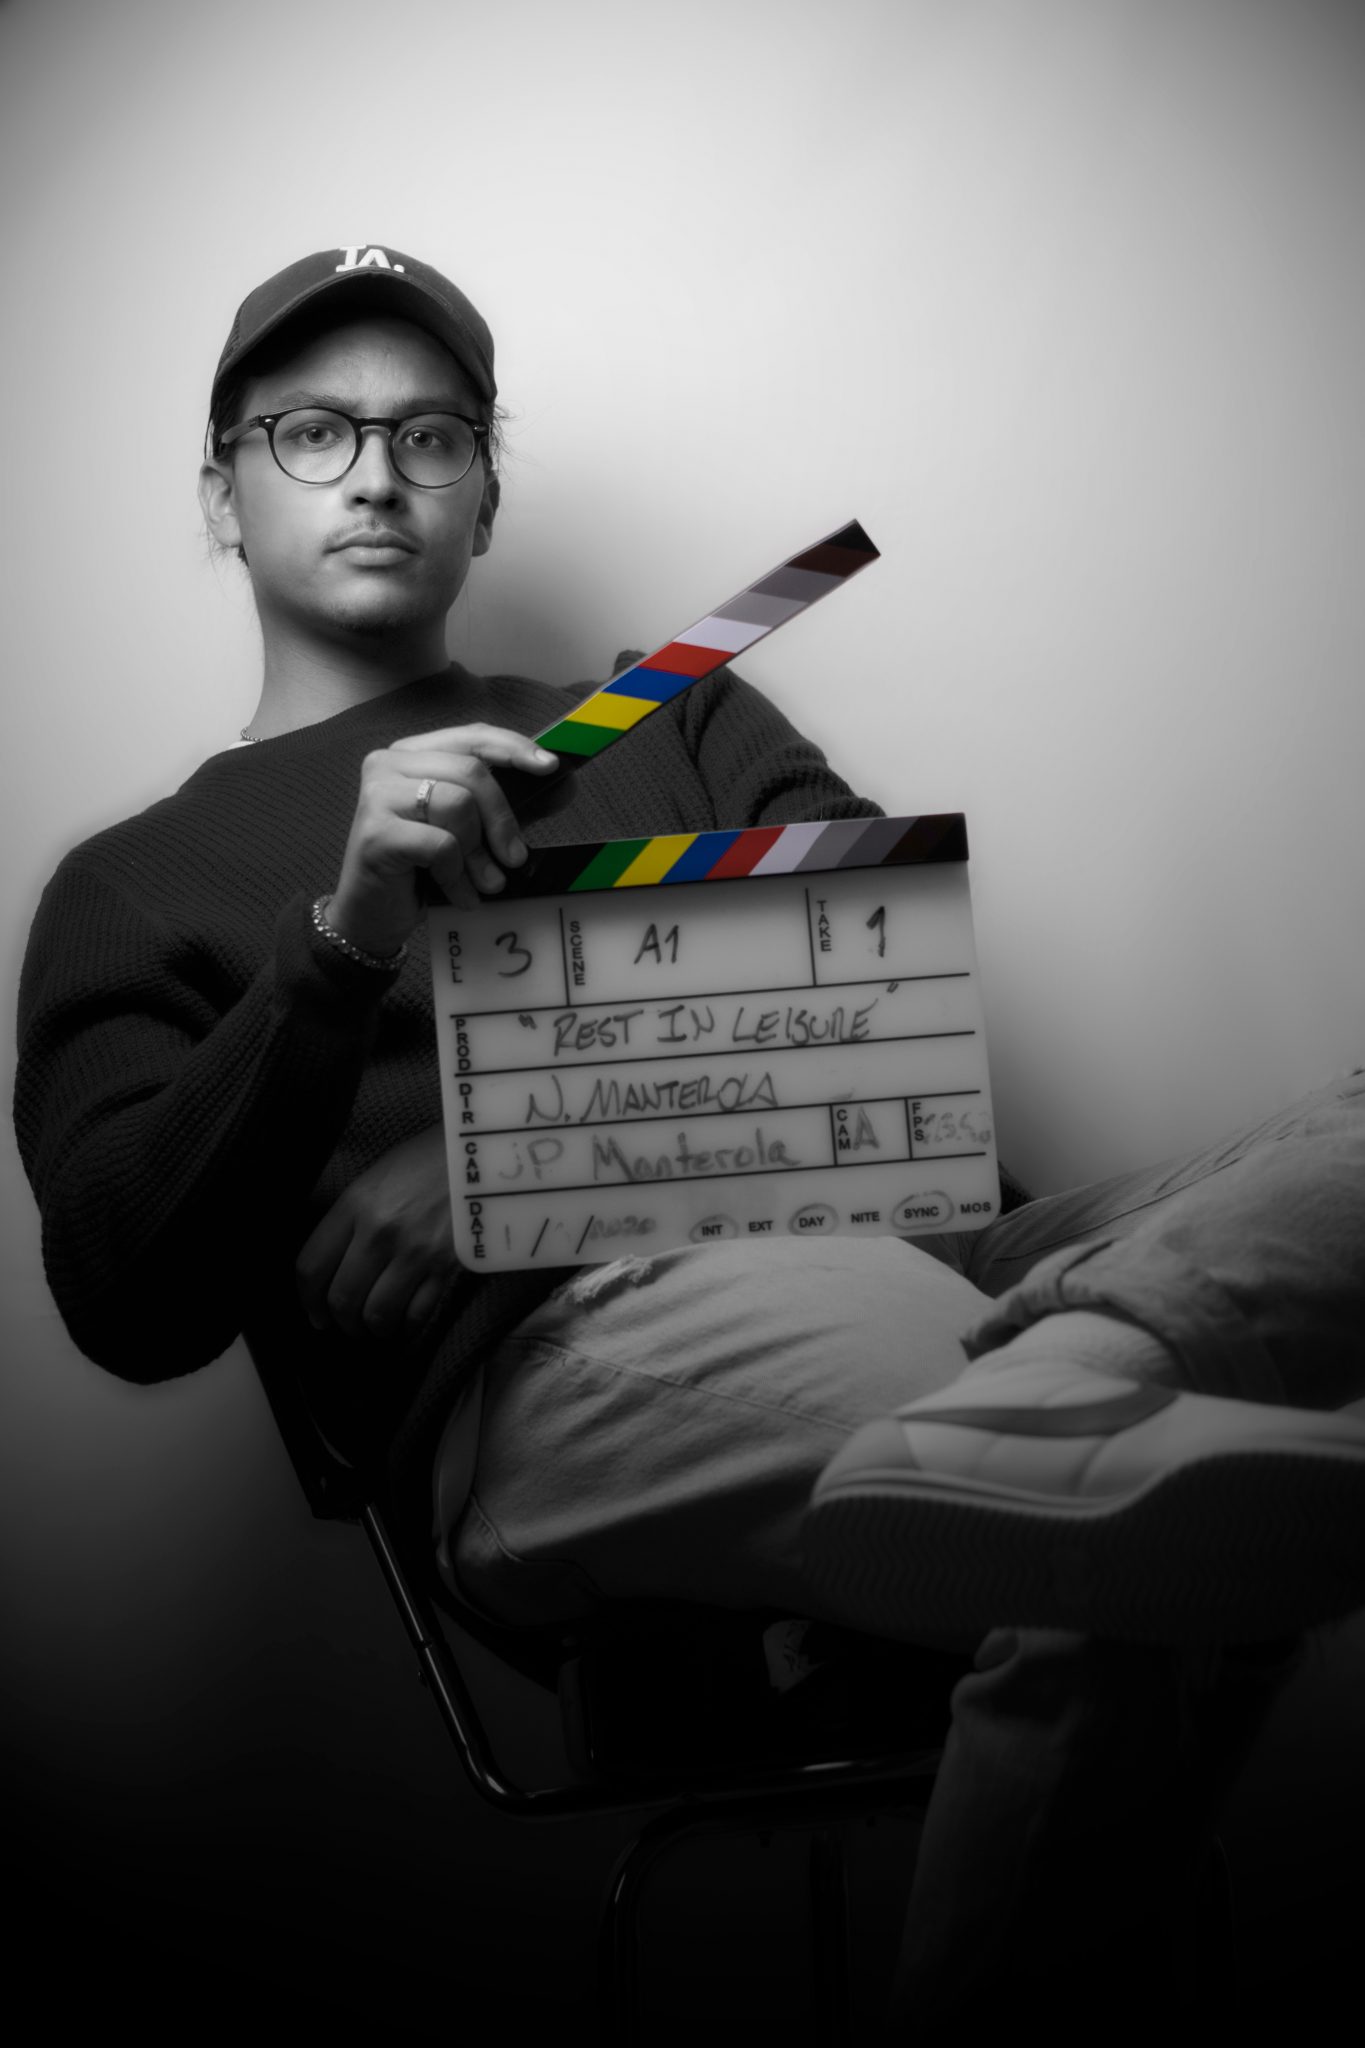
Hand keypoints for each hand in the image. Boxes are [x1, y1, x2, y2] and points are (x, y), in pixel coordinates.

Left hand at [295, 1126, 458, 1342]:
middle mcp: (380, 1232)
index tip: (315, 1313)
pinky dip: (406, 1328)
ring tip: (375, 1327)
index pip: (311, 1267)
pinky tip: (404, 1324)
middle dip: (340, 1321)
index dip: (307, 1299)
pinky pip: (418, 1314)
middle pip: (342, 1298)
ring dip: (372, 1329)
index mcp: (355, 1204)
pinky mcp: (447, 1267)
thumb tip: (333, 1266)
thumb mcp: (376, 1178)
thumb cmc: (426, 1160)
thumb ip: (350, 1219)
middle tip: (346, 1324)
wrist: (481, 1153)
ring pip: (378, 1314)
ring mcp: (415, 1252)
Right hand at [328, 723, 560, 956]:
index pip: (472, 736)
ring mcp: (377, 794)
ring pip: (457, 804)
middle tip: (515, 858)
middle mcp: (389, 764)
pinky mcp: (374, 831)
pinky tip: (458, 894)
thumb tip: (565, 786)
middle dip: (502, 818)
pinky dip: (457, 875)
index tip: (551, 768)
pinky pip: (440, 844)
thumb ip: (511, 807)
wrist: (373, 917)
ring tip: (482, 883)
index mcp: (413, 754)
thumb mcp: (473, 833)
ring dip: (478, 853)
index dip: (514, 748)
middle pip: (470, 771)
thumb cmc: (421, 870)